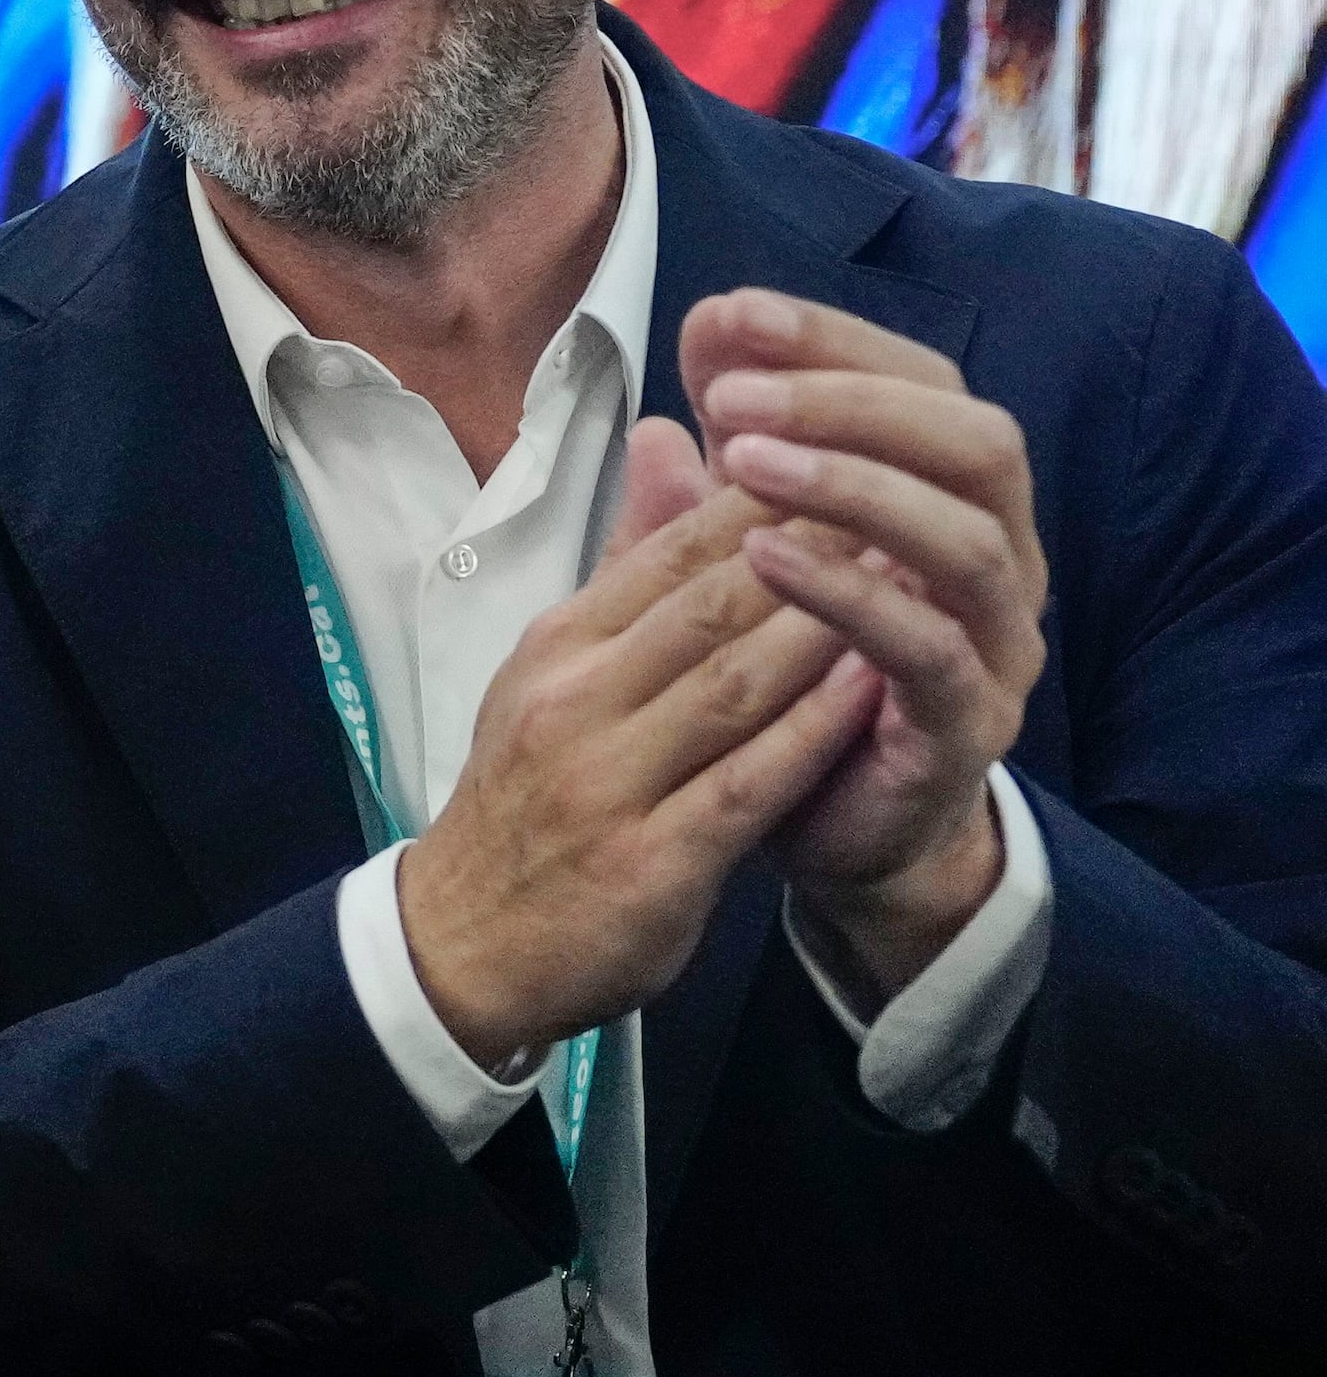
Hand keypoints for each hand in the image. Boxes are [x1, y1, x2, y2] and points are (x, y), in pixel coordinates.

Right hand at [394, 446, 881, 1068]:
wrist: (466, 940)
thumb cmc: (529, 795)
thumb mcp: (554, 669)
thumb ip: (625, 562)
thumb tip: (662, 436)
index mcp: (559, 646)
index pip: (668, 550)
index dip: (762, 499)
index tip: (845, 455)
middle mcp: (576, 699)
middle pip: (709, 603)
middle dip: (814, 545)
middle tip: (904, 495)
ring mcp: (609, 780)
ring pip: (732, 682)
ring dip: (828, 624)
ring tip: (911, 573)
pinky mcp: (651, 860)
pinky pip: (746, 782)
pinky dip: (812, 732)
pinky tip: (873, 692)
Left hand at [681, 288, 1042, 998]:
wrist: (821, 829)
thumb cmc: (785, 673)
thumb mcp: (731, 555)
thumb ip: (716, 466)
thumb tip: (687, 358)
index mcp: (947, 498)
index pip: (922, 385)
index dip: (833, 340)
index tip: (728, 314)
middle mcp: (994, 558)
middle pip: (975, 439)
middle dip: (852, 399)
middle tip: (733, 390)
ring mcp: (994, 643)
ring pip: (964, 537)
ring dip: (853, 484)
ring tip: (742, 455)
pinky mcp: (969, 723)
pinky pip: (930, 649)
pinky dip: (849, 593)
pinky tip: (763, 554)